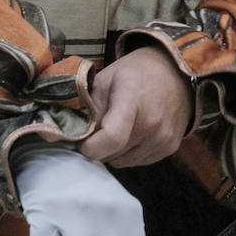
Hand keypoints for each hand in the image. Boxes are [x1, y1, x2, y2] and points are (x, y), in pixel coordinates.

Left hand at [81, 46, 192, 167]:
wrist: (176, 73)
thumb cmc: (135, 74)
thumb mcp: (104, 80)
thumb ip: (85, 108)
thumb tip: (59, 135)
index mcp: (133, 100)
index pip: (111, 138)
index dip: (89, 146)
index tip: (82, 140)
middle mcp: (152, 123)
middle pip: (111, 154)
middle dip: (98, 146)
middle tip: (99, 127)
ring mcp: (163, 138)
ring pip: (121, 162)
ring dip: (113, 151)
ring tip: (119, 127)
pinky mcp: (169, 148)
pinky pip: (137, 162)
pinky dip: (128, 152)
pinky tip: (133, 132)